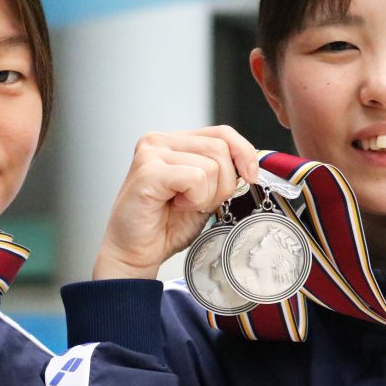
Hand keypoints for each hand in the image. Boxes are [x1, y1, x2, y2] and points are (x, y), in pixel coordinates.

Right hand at [94, 126, 259, 279]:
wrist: (135, 253)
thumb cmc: (166, 225)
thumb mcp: (205, 192)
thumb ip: (221, 172)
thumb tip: (249, 165)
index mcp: (174, 141)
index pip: (222, 132)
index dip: (244, 153)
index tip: (250, 177)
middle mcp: (159, 140)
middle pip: (220, 148)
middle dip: (223, 183)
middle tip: (200, 203)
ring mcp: (151, 152)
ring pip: (211, 165)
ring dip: (206, 195)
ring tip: (183, 205)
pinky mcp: (147, 170)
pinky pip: (195, 178)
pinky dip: (194, 198)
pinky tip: (175, 205)